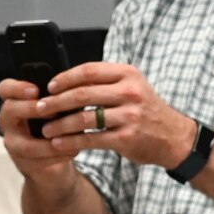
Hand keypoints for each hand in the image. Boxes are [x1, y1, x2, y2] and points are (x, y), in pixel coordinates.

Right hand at [0, 78, 83, 183]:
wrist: (54, 162)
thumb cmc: (55, 126)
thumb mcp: (55, 109)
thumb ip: (58, 98)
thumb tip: (76, 86)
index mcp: (16, 102)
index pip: (5, 89)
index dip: (16, 88)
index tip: (35, 90)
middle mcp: (9, 122)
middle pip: (9, 110)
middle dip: (30, 109)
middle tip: (52, 112)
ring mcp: (14, 144)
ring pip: (27, 145)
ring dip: (51, 143)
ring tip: (71, 137)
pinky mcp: (24, 164)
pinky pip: (40, 162)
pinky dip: (59, 156)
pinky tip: (74, 150)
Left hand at [32, 62, 196, 168]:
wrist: (174, 137)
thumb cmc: (147, 111)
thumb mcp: (132, 87)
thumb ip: (105, 82)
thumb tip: (67, 81)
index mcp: (128, 74)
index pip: (89, 71)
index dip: (65, 78)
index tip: (49, 87)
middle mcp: (130, 92)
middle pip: (83, 93)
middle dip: (56, 102)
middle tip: (39, 108)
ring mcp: (130, 115)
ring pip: (85, 118)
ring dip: (60, 124)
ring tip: (45, 129)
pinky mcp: (127, 138)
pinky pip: (92, 139)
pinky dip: (72, 141)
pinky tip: (58, 143)